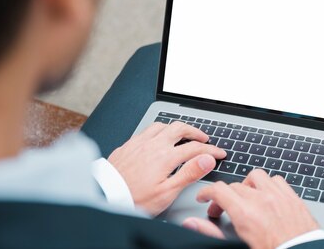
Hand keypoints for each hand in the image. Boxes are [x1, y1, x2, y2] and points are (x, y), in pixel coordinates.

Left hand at [107, 121, 225, 214]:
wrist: (105, 197)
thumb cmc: (134, 199)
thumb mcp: (167, 192)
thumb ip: (189, 173)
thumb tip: (207, 159)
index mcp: (166, 156)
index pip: (195, 147)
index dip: (211, 149)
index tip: (219, 153)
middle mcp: (153, 145)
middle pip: (179, 128)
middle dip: (195, 132)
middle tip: (203, 138)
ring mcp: (139, 143)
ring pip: (162, 125)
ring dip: (176, 128)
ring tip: (182, 134)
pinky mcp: (127, 145)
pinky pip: (146, 130)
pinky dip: (158, 130)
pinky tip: (157, 138)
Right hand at [182, 169, 318, 248]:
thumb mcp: (238, 245)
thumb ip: (212, 233)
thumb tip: (193, 224)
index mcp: (245, 214)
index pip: (219, 190)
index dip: (207, 192)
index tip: (204, 198)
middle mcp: (261, 200)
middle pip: (235, 186)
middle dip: (225, 196)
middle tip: (223, 210)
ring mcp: (279, 196)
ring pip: (256, 176)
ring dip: (247, 185)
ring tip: (245, 198)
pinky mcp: (292, 198)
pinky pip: (277, 180)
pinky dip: (268, 185)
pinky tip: (267, 196)